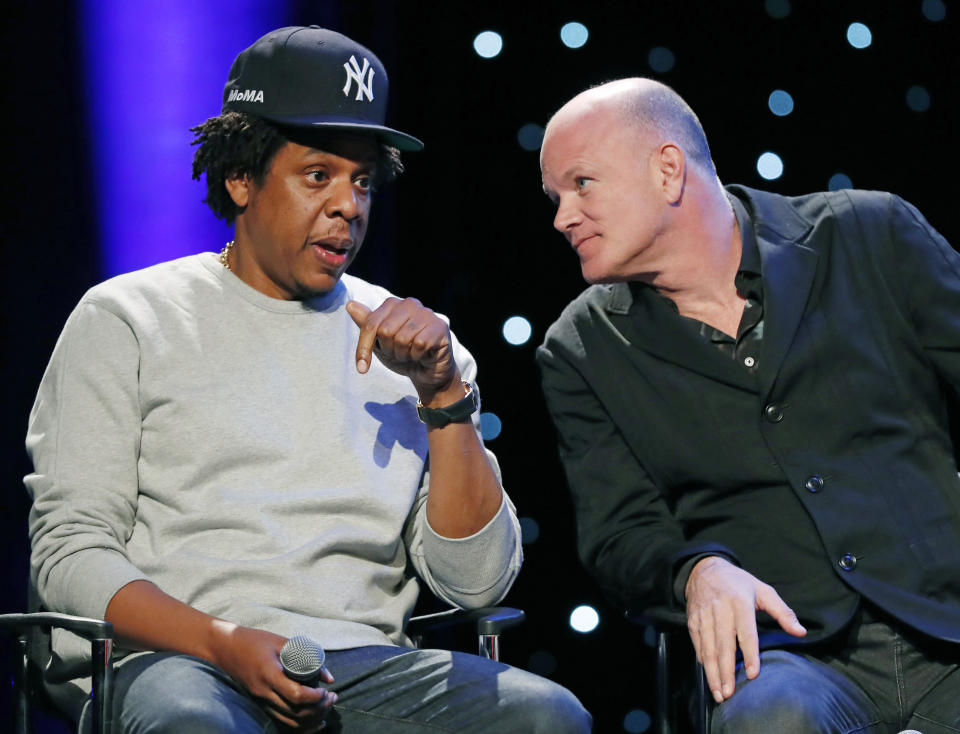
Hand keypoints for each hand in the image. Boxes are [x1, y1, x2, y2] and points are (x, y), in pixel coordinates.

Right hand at [209, 623, 336, 730]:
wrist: (224, 648)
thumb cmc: (254, 640)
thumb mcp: (281, 641)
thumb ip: (306, 656)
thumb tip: (330, 677)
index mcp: (269, 674)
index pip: (296, 695)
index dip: (315, 697)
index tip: (326, 690)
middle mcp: (263, 691)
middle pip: (295, 712)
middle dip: (318, 708)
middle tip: (332, 698)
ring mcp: (260, 700)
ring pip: (289, 721)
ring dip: (311, 718)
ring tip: (326, 706)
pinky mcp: (259, 703)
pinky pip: (281, 720)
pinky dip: (299, 724)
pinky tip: (313, 721)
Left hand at [346, 298, 458, 399]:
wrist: (427, 373)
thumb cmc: (402, 355)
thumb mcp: (378, 343)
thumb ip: (366, 324)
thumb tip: (349, 305)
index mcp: (393, 304)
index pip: (371, 323)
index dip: (364, 348)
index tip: (361, 368)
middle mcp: (410, 304)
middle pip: (386, 331)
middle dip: (389, 350)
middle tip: (399, 354)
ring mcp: (427, 314)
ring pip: (403, 338)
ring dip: (404, 354)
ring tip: (411, 354)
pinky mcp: (440, 327)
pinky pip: (420, 344)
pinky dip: (418, 356)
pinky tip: (423, 355)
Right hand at [684, 556, 805, 703]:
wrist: (705, 568)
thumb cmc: (739, 582)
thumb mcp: (763, 590)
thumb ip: (783, 612)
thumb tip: (801, 632)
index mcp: (739, 601)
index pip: (746, 632)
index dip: (750, 654)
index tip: (753, 674)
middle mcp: (719, 608)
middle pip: (723, 644)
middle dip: (726, 670)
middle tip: (730, 693)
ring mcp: (703, 614)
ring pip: (707, 647)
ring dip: (712, 671)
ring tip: (719, 692)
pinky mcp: (692, 619)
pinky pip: (697, 642)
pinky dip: (702, 659)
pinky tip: (709, 674)